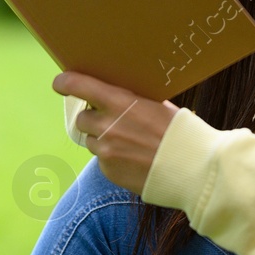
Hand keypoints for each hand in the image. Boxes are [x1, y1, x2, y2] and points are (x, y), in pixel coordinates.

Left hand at [52, 71, 180, 194]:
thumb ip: (134, 101)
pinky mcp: (108, 171)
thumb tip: (120, 95)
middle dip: (94, 118)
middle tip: (112, 121)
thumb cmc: (181, 133)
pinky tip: (133, 159)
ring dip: (104, 139)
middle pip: (82, 117)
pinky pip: (102, 160)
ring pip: (92, 140)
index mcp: (121, 102)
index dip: (65, 83)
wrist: (194, 170)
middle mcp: (107, 125)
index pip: (78, 86)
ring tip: (129, 143)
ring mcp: (106, 150)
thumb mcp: (159, 106)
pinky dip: (113, 158)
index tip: (60, 84)